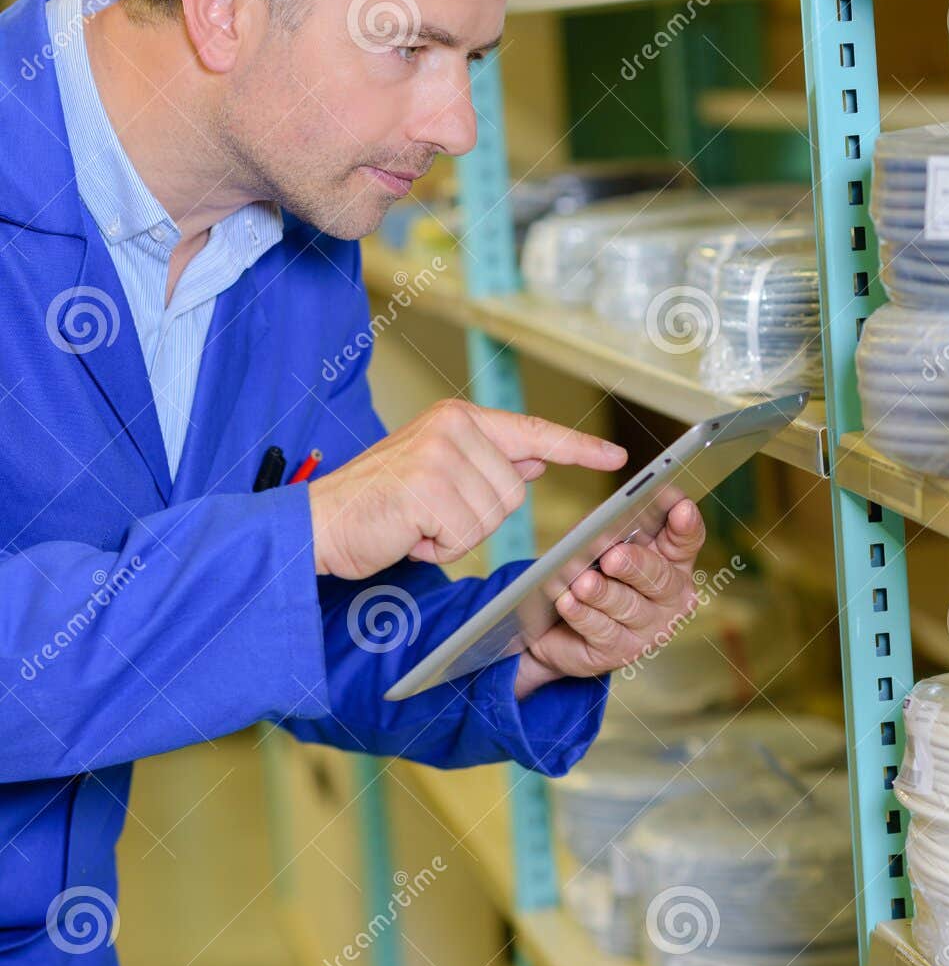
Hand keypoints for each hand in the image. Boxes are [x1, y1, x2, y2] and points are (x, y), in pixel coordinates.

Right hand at [307, 397, 627, 578]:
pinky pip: (464, 536)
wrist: (317, 523)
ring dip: (455, 535)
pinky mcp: (428, 487)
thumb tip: (537, 459)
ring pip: (492, 517)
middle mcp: (453, 426)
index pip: (533, 431)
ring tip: (415, 521)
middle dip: (476, 518)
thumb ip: (488, 462)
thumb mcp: (437, 473)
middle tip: (428, 514)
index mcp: (458, 418)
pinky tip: (408, 532)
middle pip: (515, 492)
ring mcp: (440, 454)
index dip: (578, 448)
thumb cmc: (376, 504)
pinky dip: (437, 547)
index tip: (615, 455)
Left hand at [514, 499, 705, 698]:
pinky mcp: (623, 651)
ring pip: (628, 606)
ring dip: (602, 593)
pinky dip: (583, 615)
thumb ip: (605, 531)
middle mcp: (671, 596)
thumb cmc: (592, 575)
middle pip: (659, 577)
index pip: (686, 539)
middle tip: (613, 556)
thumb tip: (597, 528)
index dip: (685, 524)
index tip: (680, 507)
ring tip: (582, 583)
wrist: (561, 630)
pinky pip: (603, 631)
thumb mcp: (599, 546)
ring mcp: (651, 628)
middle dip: (635, 564)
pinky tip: (568, 603)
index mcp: (673, 561)